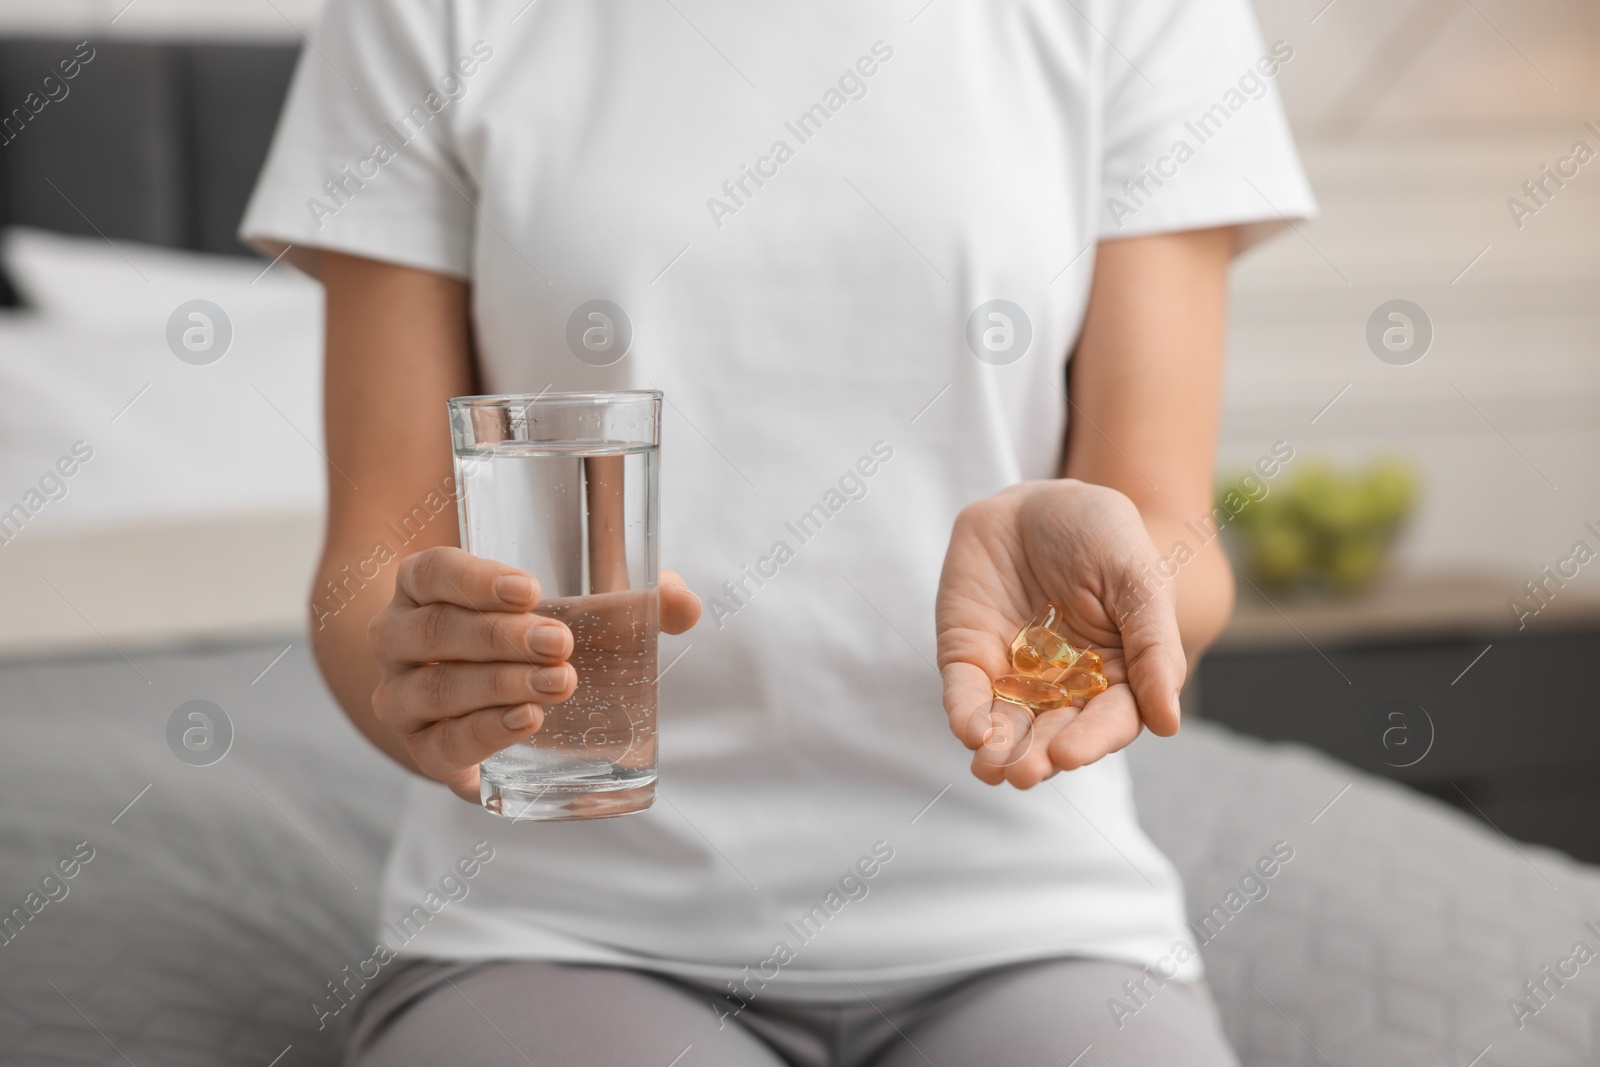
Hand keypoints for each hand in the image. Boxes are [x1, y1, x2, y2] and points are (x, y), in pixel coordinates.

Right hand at [367, 546, 701, 801]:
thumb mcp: (564, 605)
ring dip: (498, 686)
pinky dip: (484, 735)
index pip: (433, 572)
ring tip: (558, 683)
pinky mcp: (422, 750)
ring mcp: (401, 697)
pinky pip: (442, 747)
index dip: (475, 579)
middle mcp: (395, 637)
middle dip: (500, 638)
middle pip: (435, 632)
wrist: (461, 694)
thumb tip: (685, 603)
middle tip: (561, 643)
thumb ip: (625, 599)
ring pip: (436, 690)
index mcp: (422, 586)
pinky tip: (526, 722)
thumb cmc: (520, 632)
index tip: (530, 589)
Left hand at [935, 480, 1186, 788]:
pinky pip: (966, 693)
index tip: (1070, 754)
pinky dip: (965, 713)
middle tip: (1026, 772)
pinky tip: (969, 732)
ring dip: (1000, 749)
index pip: (1109, 720)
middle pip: (1054, 732)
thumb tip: (1168, 723)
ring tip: (994, 768)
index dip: (1091, 740)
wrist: (1036, 497)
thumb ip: (1154, 647)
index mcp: (1117, 674)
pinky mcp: (970, 656)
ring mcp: (1014, 674)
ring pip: (1008, 724)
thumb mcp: (1139, 579)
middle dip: (1039, 755)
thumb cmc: (1101, 534)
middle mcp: (1065, 685)